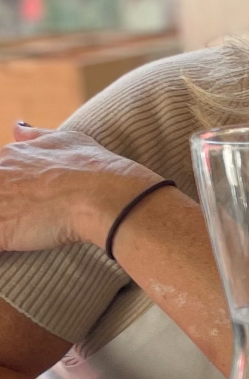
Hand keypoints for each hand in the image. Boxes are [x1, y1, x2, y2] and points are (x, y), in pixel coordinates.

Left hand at [0, 123, 162, 252]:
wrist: (107, 196)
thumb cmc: (96, 168)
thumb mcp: (69, 140)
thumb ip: (37, 135)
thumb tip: (17, 127)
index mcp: (11, 156)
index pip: (2, 177)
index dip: (15, 193)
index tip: (35, 203)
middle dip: (9, 207)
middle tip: (36, 218)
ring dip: (9, 225)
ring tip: (32, 232)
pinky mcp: (1, 232)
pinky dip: (6, 249)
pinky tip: (19, 251)